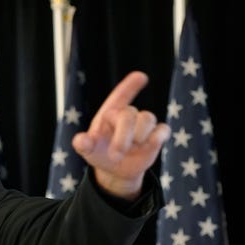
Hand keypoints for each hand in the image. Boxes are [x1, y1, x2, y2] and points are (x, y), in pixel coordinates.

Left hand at [72, 71, 169, 199]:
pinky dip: (157, 137)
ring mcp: (143, 125)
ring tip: (132, 150)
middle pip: (130, 114)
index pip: (119, 96)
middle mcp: (127, 115)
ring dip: (140, 137)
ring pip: (148, 118)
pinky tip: (149, 145)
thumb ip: (82, 144)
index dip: (129, 86)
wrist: (114, 169)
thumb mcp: (86, 150)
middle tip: (116, 154)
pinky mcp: (156, 136)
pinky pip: (163, 129)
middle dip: (123, 135)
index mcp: (109, 113)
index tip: (140, 76)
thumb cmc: (99, 153)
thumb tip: (81, 141)